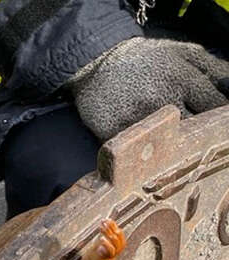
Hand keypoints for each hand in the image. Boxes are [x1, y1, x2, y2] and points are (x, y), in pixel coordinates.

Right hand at [68, 36, 228, 139]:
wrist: (97, 62)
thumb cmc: (146, 59)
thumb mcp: (184, 53)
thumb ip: (215, 69)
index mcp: (181, 79)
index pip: (215, 106)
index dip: (221, 117)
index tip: (218, 123)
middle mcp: (159, 100)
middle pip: (193, 129)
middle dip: (198, 133)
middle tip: (194, 135)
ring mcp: (135, 119)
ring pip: (165, 146)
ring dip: (171, 147)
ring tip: (169, 143)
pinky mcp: (112, 133)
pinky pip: (135, 152)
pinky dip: (143, 153)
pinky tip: (145, 146)